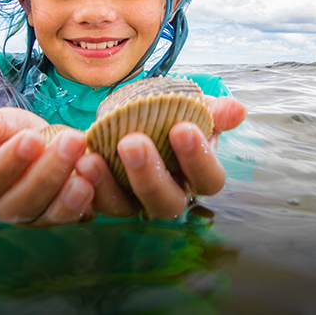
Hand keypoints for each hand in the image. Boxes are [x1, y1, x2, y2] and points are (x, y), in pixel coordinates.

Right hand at [0, 107, 95, 226]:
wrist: (65, 146)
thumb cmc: (33, 136)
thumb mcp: (13, 124)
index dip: (8, 162)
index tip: (32, 138)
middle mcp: (8, 209)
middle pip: (19, 203)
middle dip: (46, 172)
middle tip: (71, 141)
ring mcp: (38, 218)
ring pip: (47, 214)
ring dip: (68, 192)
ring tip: (86, 165)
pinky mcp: (67, 219)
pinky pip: (74, 218)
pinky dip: (86, 201)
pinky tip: (94, 182)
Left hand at [75, 96, 246, 219]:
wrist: (137, 115)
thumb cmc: (170, 115)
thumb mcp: (191, 107)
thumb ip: (212, 111)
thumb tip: (237, 110)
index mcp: (198, 175)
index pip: (209, 179)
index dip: (199, 158)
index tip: (183, 128)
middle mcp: (171, 194)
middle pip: (167, 201)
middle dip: (149, 173)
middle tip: (132, 142)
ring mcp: (136, 201)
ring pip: (127, 207)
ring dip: (109, 184)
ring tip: (93, 158)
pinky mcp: (107, 198)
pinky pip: (95, 201)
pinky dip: (85, 185)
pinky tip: (78, 161)